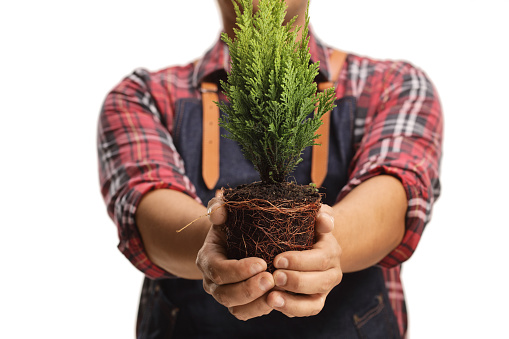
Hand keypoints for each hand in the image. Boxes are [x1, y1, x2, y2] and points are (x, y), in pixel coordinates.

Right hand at [196, 196, 275, 320]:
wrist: (235, 240)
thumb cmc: (233, 224)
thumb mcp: (226, 212)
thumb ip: (219, 206)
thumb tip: (219, 210)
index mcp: (208, 259)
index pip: (219, 270)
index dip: (238, 270)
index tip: (261, 263)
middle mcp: (212, 282)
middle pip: (225, 295)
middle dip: (248, 289)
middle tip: (271, 279)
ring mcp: (225, 295)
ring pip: (237, 309)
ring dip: (257, 303)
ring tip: (276, 292)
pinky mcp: (240, 305)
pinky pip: (247, 314)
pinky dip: (262, 308)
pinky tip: (278, 298)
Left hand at [266, 204, 342, 316]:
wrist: (314, 245)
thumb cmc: (310, 228)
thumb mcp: (317, 216)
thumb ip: (322, 215)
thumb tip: (323, 220)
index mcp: (331, 252)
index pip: (320, 259)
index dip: (300, 261)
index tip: (278, 259)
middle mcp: (332, 274)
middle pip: (320, 283)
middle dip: (296, 281)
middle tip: (274, 276)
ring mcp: (323, 291)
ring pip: (314, 303)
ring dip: (292, 302)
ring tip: (271, 297)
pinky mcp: (313, 302)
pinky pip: (306, 312)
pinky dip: (290, 310)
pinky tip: (272, 303)